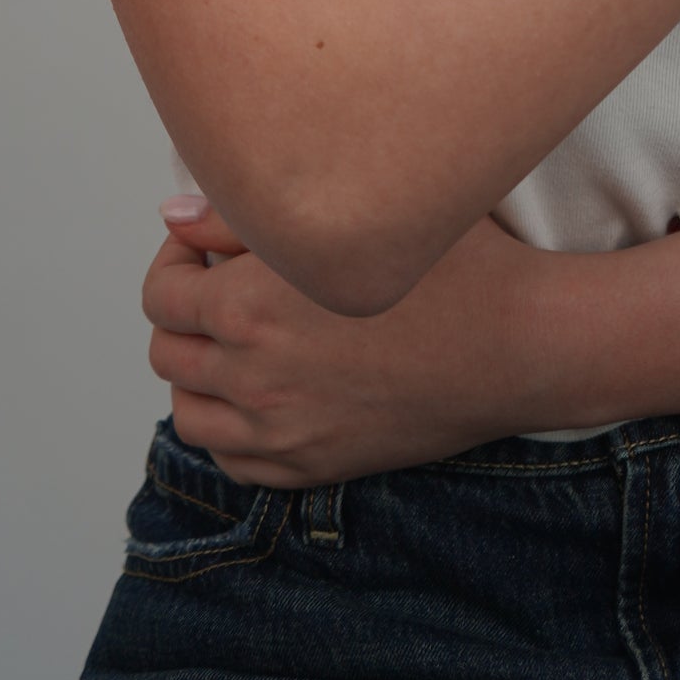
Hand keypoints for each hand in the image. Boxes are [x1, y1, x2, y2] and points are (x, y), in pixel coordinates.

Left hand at [143, 197, 560, 484]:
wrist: (518, 342)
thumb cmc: (451, 267)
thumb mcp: (353, 213)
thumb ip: (247, 215)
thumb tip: (176, 217)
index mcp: (249, 306)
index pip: (161, 292)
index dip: (177, 259)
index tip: (208, 247)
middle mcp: (253, 376)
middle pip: (167, 351)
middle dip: (185, 312)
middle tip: (226, 286)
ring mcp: (281, 430)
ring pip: (189, 413)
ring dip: (200, 374)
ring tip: (240, 341)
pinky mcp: (313, 466)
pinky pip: (233, 460)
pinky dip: (230, 430)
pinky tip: (262, 394)